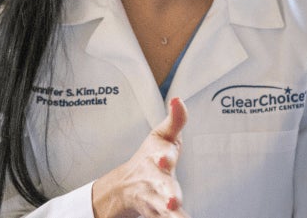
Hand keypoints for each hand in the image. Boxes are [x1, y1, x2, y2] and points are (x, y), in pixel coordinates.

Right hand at [93, 97, 189, 217]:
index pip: (162, 155)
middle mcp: (155, 179)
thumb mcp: (162, 136)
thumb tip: (178, 100)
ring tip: (175, 211)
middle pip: (161, 186)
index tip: (165, 160)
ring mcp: (156, 198)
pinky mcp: (159, 213)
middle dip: (167, 193)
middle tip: (172, 201)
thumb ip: (175, 120)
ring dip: (170, 213)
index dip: (164, 157)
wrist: (127, 185)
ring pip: (162, 209)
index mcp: (157, 157)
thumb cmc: (152, 156)